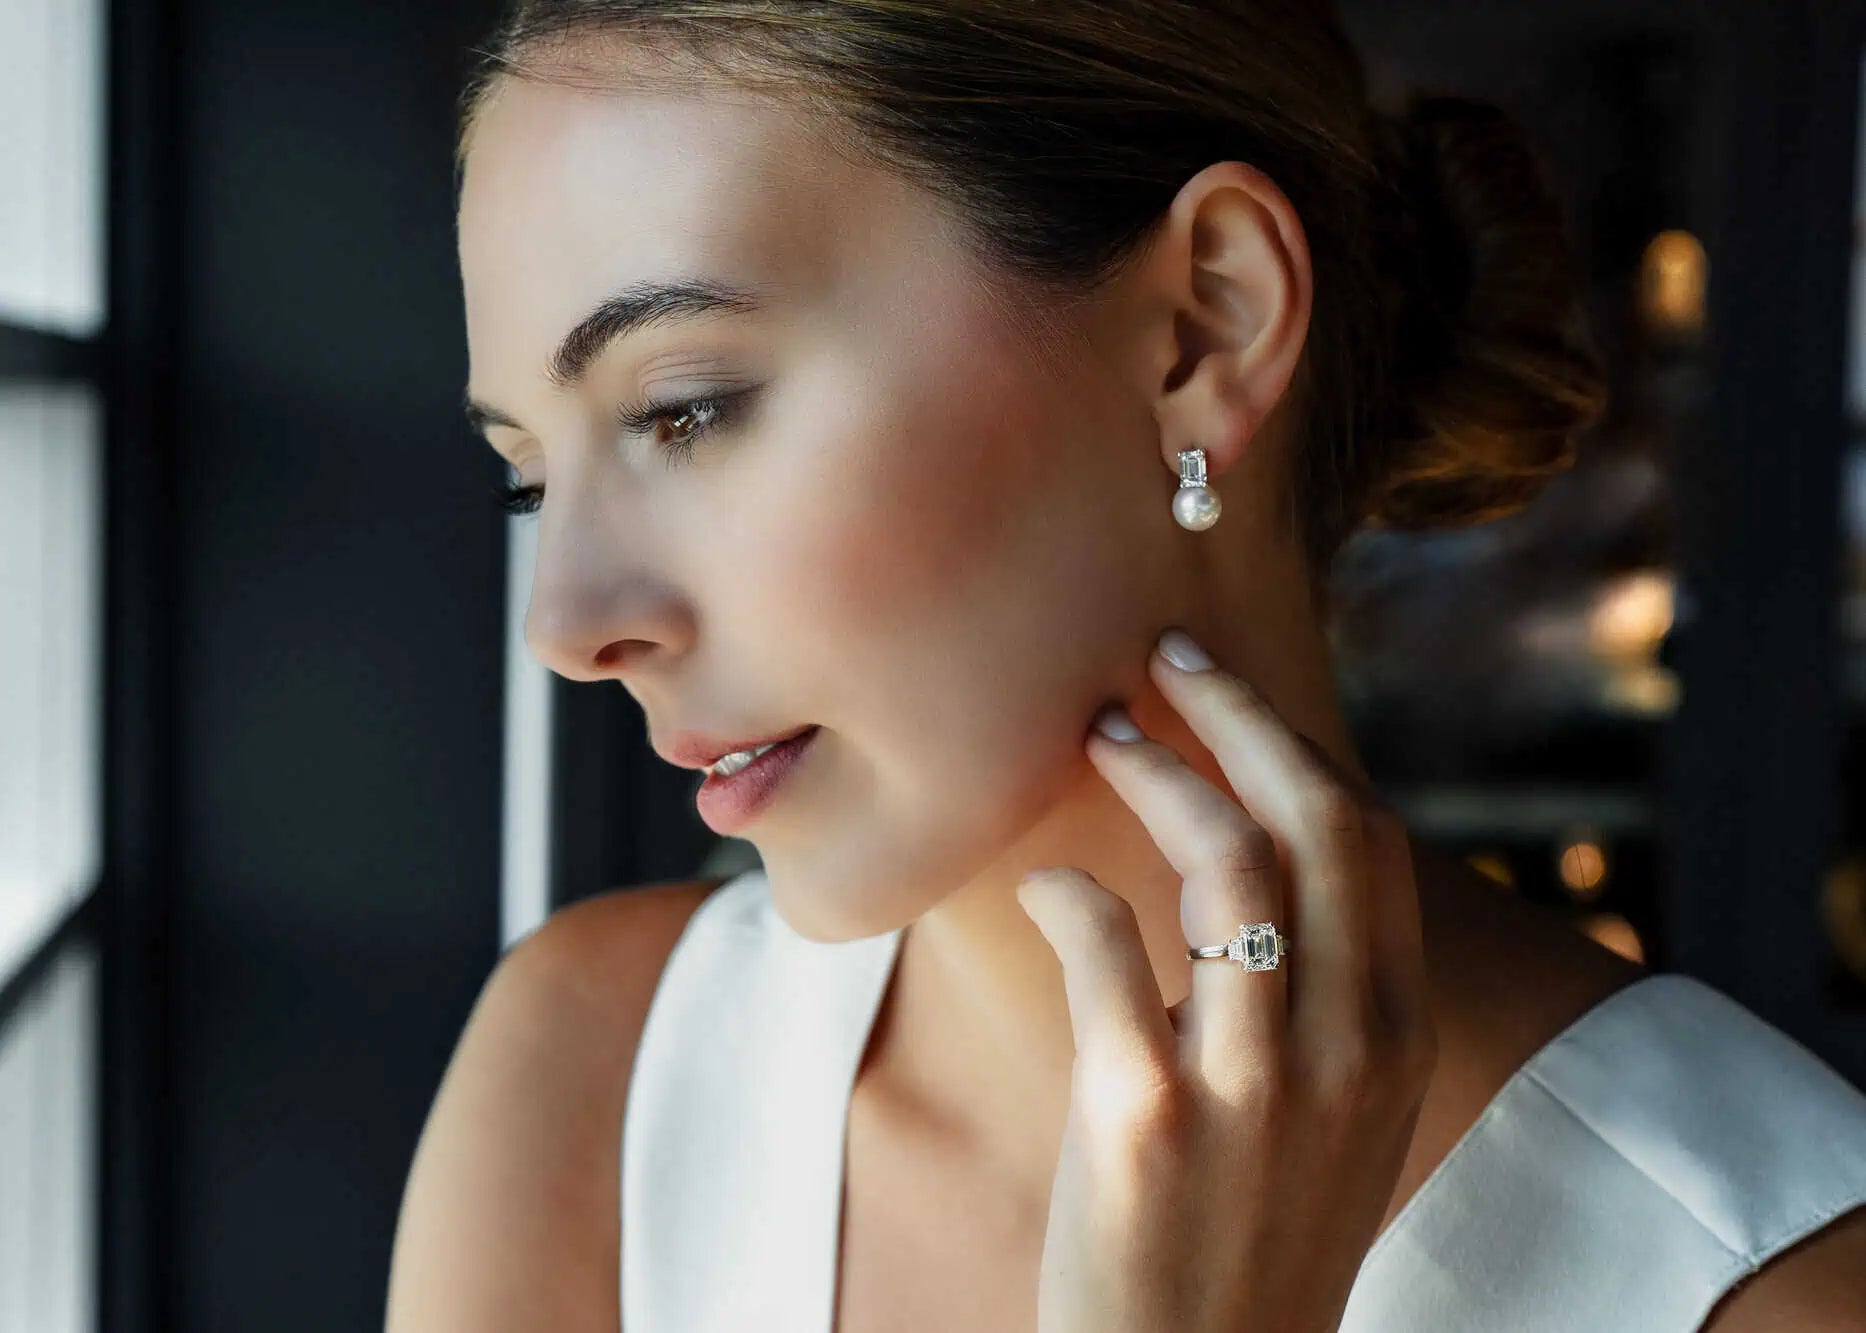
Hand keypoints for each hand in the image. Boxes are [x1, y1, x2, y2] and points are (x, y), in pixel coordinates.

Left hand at [1015, 628, 1436, 1332]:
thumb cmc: (1242, 1238)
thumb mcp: (1329, 1114)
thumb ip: (1319, 995)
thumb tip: (1256, 858)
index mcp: (1396, 1037)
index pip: (1368, 839)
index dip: (1291, 741)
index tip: (1223, 689)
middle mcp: (1348, 1049)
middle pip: (1315, 820)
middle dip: (1236, 714)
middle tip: (1162, 658)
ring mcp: (1254, 1085)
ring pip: (1227, 861)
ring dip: (1155, 772)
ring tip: (1097, 736)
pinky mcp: (1147, 1117)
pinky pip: (1105, 943)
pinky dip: (1066, 888)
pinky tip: (1042, 884)